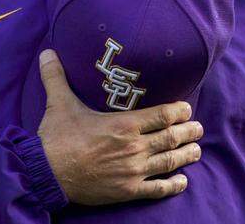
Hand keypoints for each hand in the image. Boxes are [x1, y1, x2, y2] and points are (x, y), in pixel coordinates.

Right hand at [36, 49, 203, 204]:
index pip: (164, 114)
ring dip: (187, 155)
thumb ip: (57, 77)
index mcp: (124, 124)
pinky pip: (157, 189)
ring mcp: (133, 171)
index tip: (186, 108)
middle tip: (199, 128)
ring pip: (170, 161)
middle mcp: (134, 146)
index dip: (180, 111)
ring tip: (197, 150)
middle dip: (189, 132)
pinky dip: (173, 185)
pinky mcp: (127, 191)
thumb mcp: (58, 103)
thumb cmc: (56, 138)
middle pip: (172, 137)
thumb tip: (47, 52)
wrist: (45, 174)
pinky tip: (182, 181)